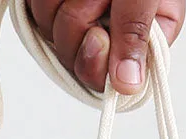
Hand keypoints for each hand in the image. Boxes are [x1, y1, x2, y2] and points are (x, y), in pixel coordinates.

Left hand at [27, 0, 185, 96]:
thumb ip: (136, 31)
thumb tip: (129, 84)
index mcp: (146, 36)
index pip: (116, 79)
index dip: (100, 65)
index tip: (99, 36)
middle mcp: (115, 31)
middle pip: (81, 62)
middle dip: (78, 25)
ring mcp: (84, 17)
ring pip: (57, 37)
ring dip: (60, 5)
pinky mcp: (57, 4)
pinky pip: (39, 16)